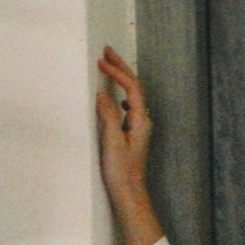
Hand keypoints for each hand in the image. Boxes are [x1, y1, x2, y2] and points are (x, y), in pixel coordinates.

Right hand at [96, 47, 162, 244]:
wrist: (129, 192)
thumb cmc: (122, 171)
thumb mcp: (112, 141)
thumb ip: (109, 115)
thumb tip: (103, 93)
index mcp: (140, 120)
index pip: (131, 87)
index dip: (117, 71)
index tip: (102, 61)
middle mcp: (143, 121)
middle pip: (134, 87)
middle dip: (121, 68)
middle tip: (107, 52)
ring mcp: (138, 127)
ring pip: (132, 95)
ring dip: (121, 79)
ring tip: (109, 66)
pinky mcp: (132, 134)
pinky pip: (127, 106)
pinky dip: (120, 94)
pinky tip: (115, 97)